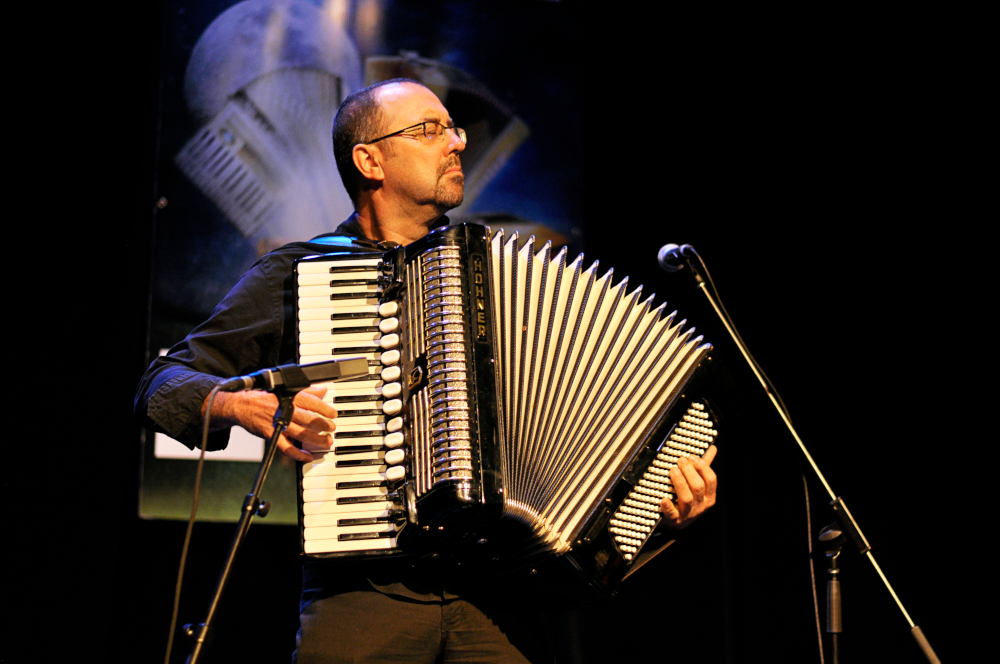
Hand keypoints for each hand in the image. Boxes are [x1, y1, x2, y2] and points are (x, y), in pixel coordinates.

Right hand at [202, 385, 336, 461]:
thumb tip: (322, 389)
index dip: (325, 409)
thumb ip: (306, 390)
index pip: (312, 402)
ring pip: (302, 434)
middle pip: (310, 419)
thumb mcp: (286, 389)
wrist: (242, 405)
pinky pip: (287, 448)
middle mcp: (286, 410)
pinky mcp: (272, 435)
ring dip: (316, 439)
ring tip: (326, 442)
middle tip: (332, 429)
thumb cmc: (265, 397)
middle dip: (324, 425)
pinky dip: (298, 454)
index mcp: (290, 397)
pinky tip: (308, 456)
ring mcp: (279, 424)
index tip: (333, 414)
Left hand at [660, 445, 717, 528]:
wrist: (677, 523)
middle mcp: (701, 506)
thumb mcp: (699, 484)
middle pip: (698, 487)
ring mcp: (688, 514)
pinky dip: (668, 507)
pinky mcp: (674, 520)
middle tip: (680, 460)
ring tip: (673, 471)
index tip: (692, 457)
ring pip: (686, 498)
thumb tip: (713, 448)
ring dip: (680, 483)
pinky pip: (672, 514)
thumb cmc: (689, 499)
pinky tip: (663, 499)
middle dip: (689, 472)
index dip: (702, 467)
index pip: (711, 480)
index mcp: (709, 496)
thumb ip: (704, 467)